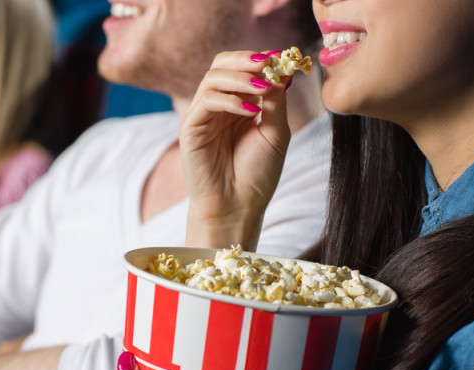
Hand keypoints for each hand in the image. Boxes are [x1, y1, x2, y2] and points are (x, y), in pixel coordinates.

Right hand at [179, 51, 291, 249]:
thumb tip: (281, 71)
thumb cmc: (257, 175)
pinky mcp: (190, 127)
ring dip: (240, 77)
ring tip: (262, 88)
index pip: (243, 69)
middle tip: (268, 63)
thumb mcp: (275, 133)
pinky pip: (206, 101)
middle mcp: (218, 106)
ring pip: (213, 78)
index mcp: (239, 105)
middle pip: (222, 64)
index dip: (261, 60)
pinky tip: (250, 111)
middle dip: (246, 60)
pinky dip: (229, 99)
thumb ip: (275, 102)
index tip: (283, 58)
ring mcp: (203, 115)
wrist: (238, 207)